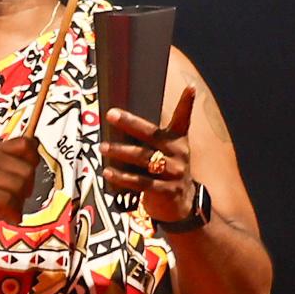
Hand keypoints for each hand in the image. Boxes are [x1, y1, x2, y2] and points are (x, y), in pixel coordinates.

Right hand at [0, 133, 42, 239]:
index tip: (29, 173)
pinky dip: (14, 213)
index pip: (24, 143)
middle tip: (18, 200)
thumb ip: (15, 166)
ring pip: (18, 185)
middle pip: (26, 169)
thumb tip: (37, 152)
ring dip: (20, 204)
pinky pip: (7, 200)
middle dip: (28, 189)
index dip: (34, 159)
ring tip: (11, 210)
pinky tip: (10, 218)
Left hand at [101, 85, 201, 221]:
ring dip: (120, 152)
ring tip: (103, 147)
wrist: (181, 206)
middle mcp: (177, 154)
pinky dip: (122, 177)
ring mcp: (173, 172)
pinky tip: (108, 172)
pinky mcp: (166, 190)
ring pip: (143, 158)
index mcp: (177, 141)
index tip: (191, 88)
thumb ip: (150, 141)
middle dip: (130, 123)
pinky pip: (140, 182)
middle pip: (152, 135)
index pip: (183, 119)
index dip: (187, 103)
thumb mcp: (166, 154)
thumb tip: (119, 125)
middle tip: (112, 115)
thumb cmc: (166, 173)